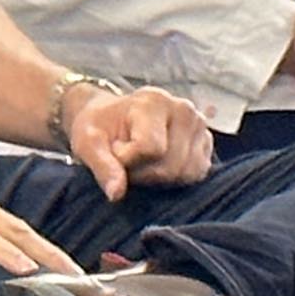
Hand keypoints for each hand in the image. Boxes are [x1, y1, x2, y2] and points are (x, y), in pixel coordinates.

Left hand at [62, 85, 212, 201]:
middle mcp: (183, 110)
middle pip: (170, 166)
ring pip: (186, 173)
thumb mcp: (87, 142)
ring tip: (142, 162)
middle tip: (126, 162)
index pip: (149, 148)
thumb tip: (116, 193)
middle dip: (143, 173)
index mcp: (153, 101)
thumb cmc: (100, 127)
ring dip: (159, 178)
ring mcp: (200, 126)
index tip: (115, 151)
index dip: (127, 161)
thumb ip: (101, 165)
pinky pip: (196, 175)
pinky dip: (175, 178)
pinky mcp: (207, 143)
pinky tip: (158, 165)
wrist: (114, 118)